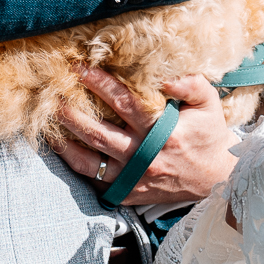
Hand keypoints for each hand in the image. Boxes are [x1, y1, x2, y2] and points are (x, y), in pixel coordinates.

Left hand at [54, 68, 239, 204]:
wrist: (216, 180)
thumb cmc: (209, 136)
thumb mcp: (209, 104)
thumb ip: (190, 83)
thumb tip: (164, 74)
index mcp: (164, 132)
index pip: (124, 103)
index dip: (99, 84)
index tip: (79, 68)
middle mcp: (145, 157)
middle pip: (98, 133)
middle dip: (71, 112)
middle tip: (52, 95)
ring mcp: (135, 179)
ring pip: (90, 162)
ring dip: (65, 142)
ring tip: (47, 124)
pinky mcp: (129, 194)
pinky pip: (96, 182)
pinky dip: (77, 167)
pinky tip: (64, 151)